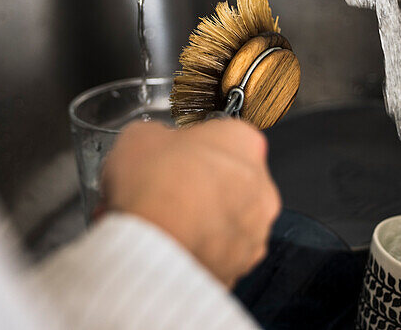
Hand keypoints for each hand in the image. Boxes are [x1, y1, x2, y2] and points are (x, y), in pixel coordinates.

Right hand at [100, 119, 280, 287]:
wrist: (155, 240)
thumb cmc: (155, 184)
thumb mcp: (140, 135)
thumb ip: (159, 137)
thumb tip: (153, 144)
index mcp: (244, 141)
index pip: (224, 137)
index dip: (193, 147)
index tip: (173, 156)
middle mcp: (260, 185)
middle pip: (230, 180)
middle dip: (203, 185)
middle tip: (167, 190)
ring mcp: (255, 228)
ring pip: (229, 219)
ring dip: (205, 219)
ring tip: (166, 222)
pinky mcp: (243, 264)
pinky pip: (222, 252)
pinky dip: (203, 249)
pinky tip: (174, 244)